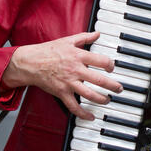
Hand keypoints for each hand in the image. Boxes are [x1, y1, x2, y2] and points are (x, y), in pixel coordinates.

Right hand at [1, 32, 122, 119]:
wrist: (31, 63)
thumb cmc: (48, 51)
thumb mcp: (68, 40)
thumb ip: (84, 37)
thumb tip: (97, 33)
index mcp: (78, 56)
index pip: (100, 61)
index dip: (110, 65)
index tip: (112, 68)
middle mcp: (76, 70)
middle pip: (99, 80)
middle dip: (112, 85)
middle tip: (119, 88)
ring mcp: (69, 83)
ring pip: (89, 94)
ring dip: (102, 99)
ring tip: (108, 100)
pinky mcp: (62, 93)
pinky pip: (74, 106)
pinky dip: (83, 113)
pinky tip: (91, 117)